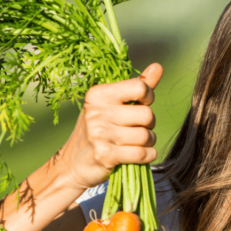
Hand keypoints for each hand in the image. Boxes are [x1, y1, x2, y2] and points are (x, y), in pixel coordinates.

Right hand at [54, 63, 163, 190]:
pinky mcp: (105, 155)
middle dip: (150, 125)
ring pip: (146, 136)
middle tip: (138, 129)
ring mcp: (99, 134)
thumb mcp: (111, 105)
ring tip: (137, 143)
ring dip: (149, 143)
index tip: (142, 105)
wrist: (72, 164)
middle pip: (147, 115)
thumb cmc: (97, 131)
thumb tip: (158, 66)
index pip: (139, 87)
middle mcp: (97, 111)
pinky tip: (140, 155)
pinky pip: (142, 154)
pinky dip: (148, 156)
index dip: (148, 98)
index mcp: (98, 94)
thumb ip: (136, 87)